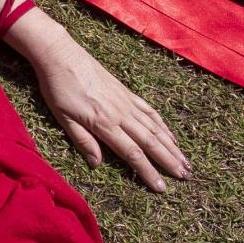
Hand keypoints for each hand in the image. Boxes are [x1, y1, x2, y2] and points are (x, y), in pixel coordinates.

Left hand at [31, 47, 189, 191]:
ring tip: (186, 161)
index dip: (148, 172)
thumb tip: (96, 164)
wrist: (61, 55)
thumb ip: (82, 141)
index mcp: (103, 123)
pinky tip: (171, 136)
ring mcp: (126, 102)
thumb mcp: (62, 118)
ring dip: (172, 146)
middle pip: (150, 142)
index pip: (132, 153)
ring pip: (154, 127)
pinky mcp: (126, 92)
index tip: (162, 187)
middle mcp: (120, 113)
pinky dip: (163, 125)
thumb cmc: (57, 88)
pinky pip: (149, 111)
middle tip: (186, 177)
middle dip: (169, 161)